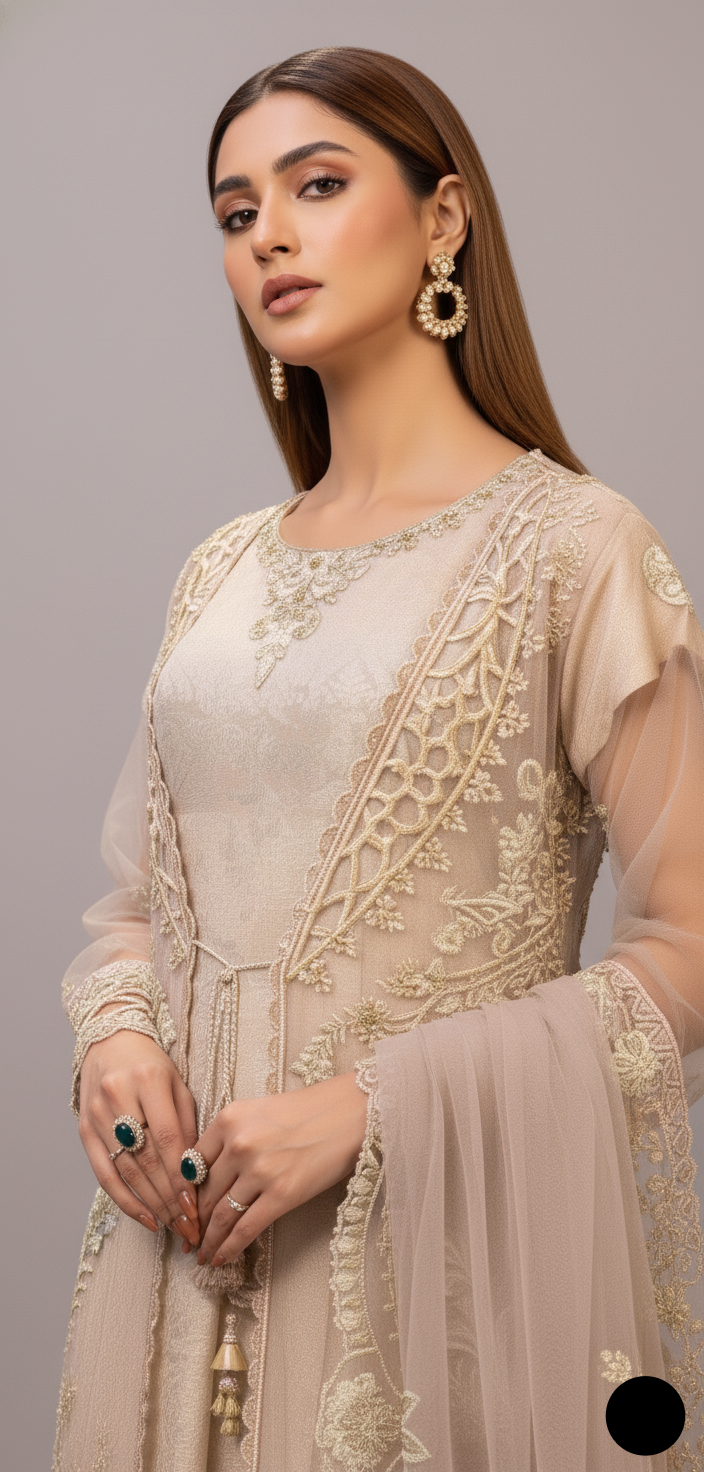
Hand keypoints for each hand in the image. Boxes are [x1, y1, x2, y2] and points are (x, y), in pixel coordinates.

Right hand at [79, 1030, 200, 1249]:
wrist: (110, 1042)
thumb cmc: (151, 1065)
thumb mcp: (177, 1084)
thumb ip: (187, 1123)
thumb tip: (195, 1171)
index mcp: (148, 1081)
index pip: (167, 1139)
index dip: (181, 1176)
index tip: (197, 1205)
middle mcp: (118, 1097)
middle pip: (147, 1160)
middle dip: (170, 1198)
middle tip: (190, 1225)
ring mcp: (97, 1115)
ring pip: (126, 1171)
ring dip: (152, 1204)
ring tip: (174, 1226)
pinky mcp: (84, 1130)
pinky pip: (104, 1174)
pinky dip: (125, 1200)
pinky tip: (146, 1217)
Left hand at [195, 1071, 368, 1265]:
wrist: (350, 1113)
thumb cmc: (308, 1111)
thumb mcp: (258, 1111)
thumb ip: (231, 1137)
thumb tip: (208, 1176)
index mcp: (229, 1118)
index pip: (192, 1164)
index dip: (184, 1193)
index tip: (182, 1209)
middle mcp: (239, 1143)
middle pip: (205, 1192)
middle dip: (193, 1221)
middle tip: (186, 1238)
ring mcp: (260, 1170)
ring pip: (221, 1215)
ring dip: (208, 1240)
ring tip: (200, 1255)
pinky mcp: (282, 1193)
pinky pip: (246, 1228)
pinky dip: (229, 1248)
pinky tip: (220, 1259)